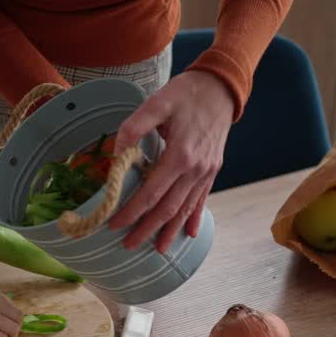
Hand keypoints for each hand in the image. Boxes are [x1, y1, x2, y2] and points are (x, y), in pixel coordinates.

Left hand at [108, 70, 233, 252]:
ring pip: (186, 208)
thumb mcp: (157, 103)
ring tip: (158, 249)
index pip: (151, 193)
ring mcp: (207, 171)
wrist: (221, 87)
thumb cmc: (186, 94)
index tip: (114, 225)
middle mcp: (196, 169)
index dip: (132, 212)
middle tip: (128, 245)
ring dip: (171, 230)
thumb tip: (117, 153)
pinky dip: (194, 217)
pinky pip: (202, 198)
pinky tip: (189, 233)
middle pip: (168, 208)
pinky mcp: (212, 169)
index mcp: (180, 155)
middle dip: (148, 229)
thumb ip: (135, 127)